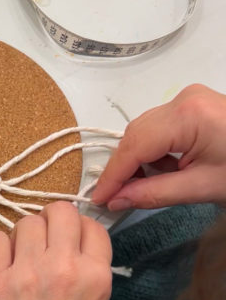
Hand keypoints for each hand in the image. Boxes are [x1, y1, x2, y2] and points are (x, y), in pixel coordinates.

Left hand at [0, 202, 112, 299]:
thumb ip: (86, 269)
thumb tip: (69, 234)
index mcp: (95, 277)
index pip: (91, 225)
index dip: (75, 228)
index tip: (64, 239)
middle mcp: (65, 269)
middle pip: (60, 211)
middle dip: (49, 221)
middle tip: (39, 242)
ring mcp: (28, 273)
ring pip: (26, 222)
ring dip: (22, 237)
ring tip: (19, 262)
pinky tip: (0, 269)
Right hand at [92, 84, 225, 210]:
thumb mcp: (202, 188)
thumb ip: (153, 193)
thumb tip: (115, 200)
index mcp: (188, 115)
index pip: (135, 146)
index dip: (113, 175)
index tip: (97, 200)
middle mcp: (184, 99)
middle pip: (136, 134)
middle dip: (125, 168)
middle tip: (117, 199)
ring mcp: (189, 99)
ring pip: (145, 131)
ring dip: (141, 161)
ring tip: (149, 187)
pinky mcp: (194, 105)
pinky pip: (160, 128)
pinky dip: (157, 152)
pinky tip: (167, 172)